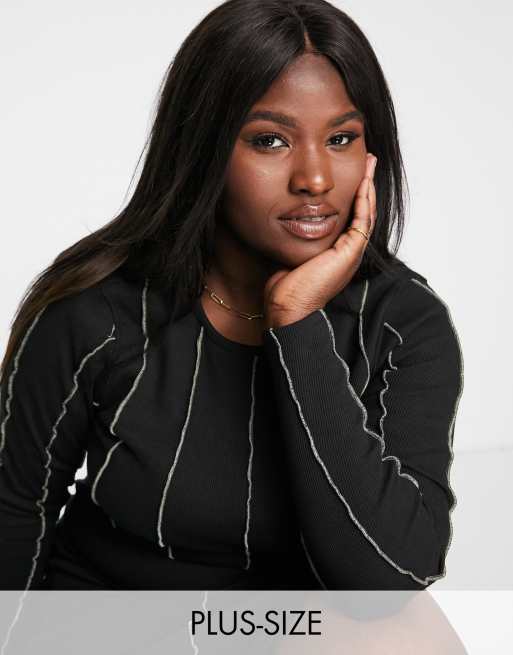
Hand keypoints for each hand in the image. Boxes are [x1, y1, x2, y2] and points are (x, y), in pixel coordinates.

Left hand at [263, 153, 377, 328]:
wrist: (287, 308)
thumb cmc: (284, 288)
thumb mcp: (292, 254)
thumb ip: (297, 238)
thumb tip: (287, 220)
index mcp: (337, 255)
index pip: (351, 218)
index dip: (353, 195)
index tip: (352, 174)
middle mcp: (348, 254)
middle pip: (364, 212)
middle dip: (366, 185)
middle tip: (369, 162)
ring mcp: (351, 254)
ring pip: (367, 213)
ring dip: (369, 187)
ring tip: (370, 165)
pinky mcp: (350, 253)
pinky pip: (362, 221)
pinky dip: (364, 200)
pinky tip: (363, 182)